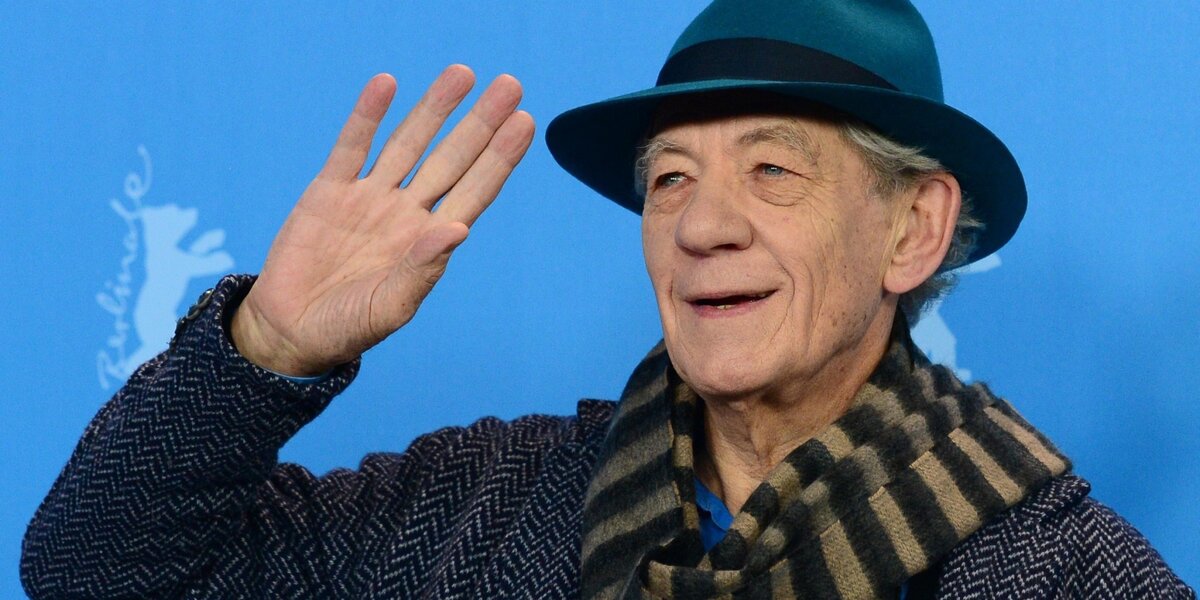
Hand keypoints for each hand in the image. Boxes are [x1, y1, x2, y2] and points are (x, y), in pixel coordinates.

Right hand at [231, 66, 534, 375]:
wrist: (291, 331)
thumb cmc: (349, 327)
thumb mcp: (390, 307)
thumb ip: (422, 269)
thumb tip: (460, 228)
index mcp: (430, 241)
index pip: (475, 190)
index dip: (500, 157)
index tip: (525, 123)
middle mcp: (407, 212)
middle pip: (451, 158)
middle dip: (480, 123)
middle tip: (511, 84)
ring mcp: (369, 198)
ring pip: (408, 144)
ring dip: (434, 109)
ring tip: (462, 74)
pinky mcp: (329, 192)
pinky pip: (352, 147)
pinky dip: (367, 116)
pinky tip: (387, 84)